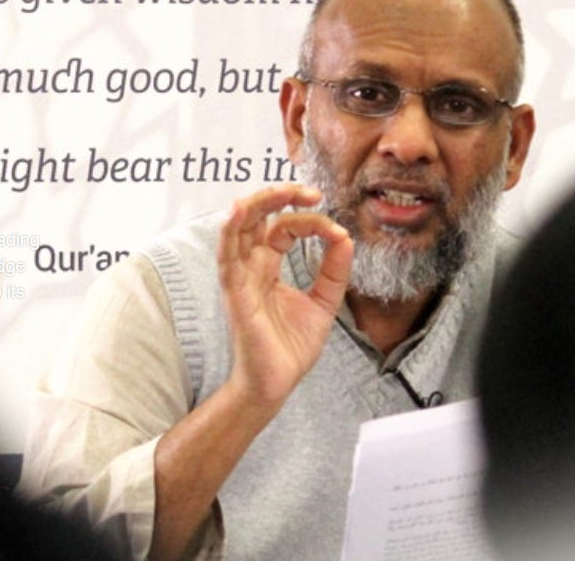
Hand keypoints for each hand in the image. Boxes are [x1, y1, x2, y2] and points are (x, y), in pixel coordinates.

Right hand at [217, 184, 352, 407]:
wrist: (277, 384)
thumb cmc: (290, 348)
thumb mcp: (323, 302)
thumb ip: (333, 271)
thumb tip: (345, 236)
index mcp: (267, 267)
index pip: (283, 229)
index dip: (309, 221)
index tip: (336, 231)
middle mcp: (250, 268)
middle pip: (256, 219)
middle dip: (279, 197)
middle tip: (310, 192)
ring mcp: (240, 279)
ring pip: (239, 229)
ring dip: (256, 205)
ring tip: (280, 190)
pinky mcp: (235, 295)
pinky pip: (228, 258)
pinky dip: (230, 232)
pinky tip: (240, 211)